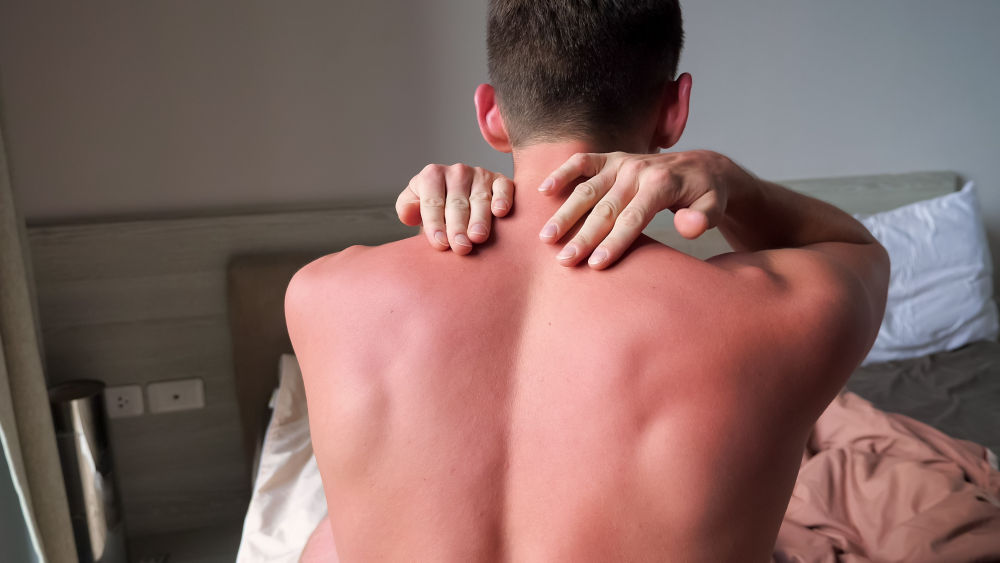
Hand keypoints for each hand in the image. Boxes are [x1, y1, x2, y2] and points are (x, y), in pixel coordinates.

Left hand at [396, 164, 513, 254]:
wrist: (458, 200)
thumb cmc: (435, 209)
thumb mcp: (414, 206)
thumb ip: (407, 207)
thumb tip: (410, 213)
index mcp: (432, 175)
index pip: (432, 202)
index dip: (435, 224)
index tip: (440, 244)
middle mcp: (456, 171)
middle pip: (456, 203)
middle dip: (457, 226)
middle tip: (460, 247)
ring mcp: (480, 175)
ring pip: (480, 199)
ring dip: (479, 219)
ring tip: (477, 237)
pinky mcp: (499, 180)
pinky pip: (503, 187)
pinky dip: (503, 198)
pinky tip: (500, 212)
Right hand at [537, 150, 734, 268]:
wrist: (701, 165)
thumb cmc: (706, 193)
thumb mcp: (715, 206)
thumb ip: (704, 217)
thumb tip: (689, 226)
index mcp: (661, 184)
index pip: (633, 218)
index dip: (615, 241)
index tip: (597, 264)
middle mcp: (637, 171)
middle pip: (605, 209)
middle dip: (584, 237)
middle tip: (564, 261)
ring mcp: (622, 163)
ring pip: (587, 189)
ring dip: (565, 213)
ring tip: (546, 238)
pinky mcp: (611, 158)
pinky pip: (583, 162)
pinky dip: (562, 173)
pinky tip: (543, 191)